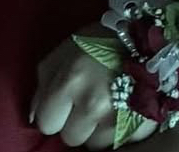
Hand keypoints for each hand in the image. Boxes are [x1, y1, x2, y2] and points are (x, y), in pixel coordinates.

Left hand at [30, 24, 156, 148]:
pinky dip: (116, 131)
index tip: (62, 105)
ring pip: (94, 145)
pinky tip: (119, 111)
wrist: (143, 36)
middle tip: (86, 103)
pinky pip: (117, 143)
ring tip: (104, 106)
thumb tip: (35, 117)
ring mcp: (117, 120)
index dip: (53, 114)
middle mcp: (92, 105)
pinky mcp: (139, 127)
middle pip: (70, 138)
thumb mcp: (63, 52)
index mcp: (69, 82)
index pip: (47, 124)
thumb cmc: (97, 42)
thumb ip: (44, 84)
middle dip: (75, 123)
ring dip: (95, 129)